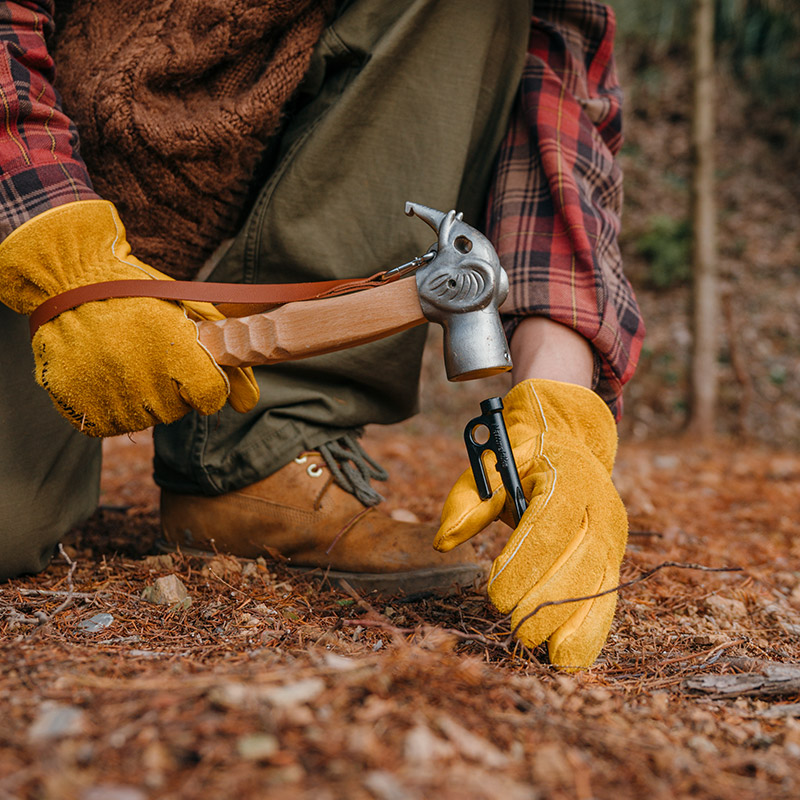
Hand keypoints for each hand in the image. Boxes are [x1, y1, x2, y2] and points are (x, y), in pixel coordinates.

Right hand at [0, 200, 258, 436]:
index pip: (211, 398)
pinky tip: (104, 373)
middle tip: (150, 353)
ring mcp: (110, 398)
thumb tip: (250, 405)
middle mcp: (146, 385)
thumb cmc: (141, 294)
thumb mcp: (192, 315)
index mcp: (179, 358)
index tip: (193, 368)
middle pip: (178, 410)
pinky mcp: (79, 407)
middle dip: (172, 388)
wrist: (70, 281)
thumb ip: (229, 359)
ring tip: (124, 359)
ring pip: (144, 419)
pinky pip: (110, 424)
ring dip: (140, 397)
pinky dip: (110, 405)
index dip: (206, 384)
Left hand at [435, 379, 627, 667]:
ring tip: (552, 657)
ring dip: (578, 623)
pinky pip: (605, 594)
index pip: (549, 524)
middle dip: (549, 601)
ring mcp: (610, 533)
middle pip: (579, 560)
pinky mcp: (612, 555)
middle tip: (518, 631)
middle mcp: (598, 506)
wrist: (569, 438)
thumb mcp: (493, 461)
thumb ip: (469, 499)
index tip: (497, 596)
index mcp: (568, 477)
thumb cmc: (524, 453)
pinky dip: (592, 627)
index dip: (525, 562)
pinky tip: (573, 656)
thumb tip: (442, 541)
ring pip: (599, 582)